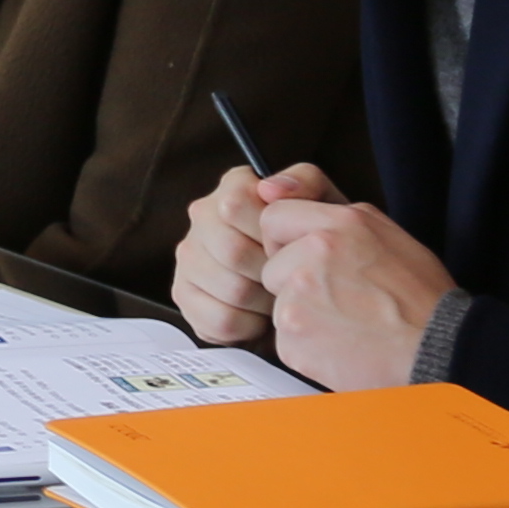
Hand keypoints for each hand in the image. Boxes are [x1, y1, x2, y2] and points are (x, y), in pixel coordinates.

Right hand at [174, 163, 335, 349]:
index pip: (234, 204)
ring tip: (278, 296)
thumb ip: (304, 182)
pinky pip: (221, 319)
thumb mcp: (324, 206)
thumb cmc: (313, 245)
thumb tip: (269, 189)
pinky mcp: (184, 294)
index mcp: (232, 189)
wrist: (311, 288)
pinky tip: (259, 314)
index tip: (289, 244)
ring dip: (265, 301)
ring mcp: (189, 256)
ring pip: (230, 288)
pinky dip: (250, 325)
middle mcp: (203, 217)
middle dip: (271, 272)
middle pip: (232, 251)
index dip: (269, 232)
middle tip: (290, 277)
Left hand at [248, 194, 457, 392]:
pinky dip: (307, 346)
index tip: (301, 258)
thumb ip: (339, 220)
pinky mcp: (293, 335)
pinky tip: (342, 346)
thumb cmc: (422, 301)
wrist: (438, 353)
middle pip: (271, 266)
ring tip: (347, 325)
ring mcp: (299, 296)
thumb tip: (283, 196)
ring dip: (303, 315)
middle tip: (336, 299)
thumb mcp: (389, 236)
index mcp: (342, 223)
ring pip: (278, 304)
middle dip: (292, 282)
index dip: (284, 241)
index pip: (273, 217)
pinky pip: (286, 338)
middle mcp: (315, 252)